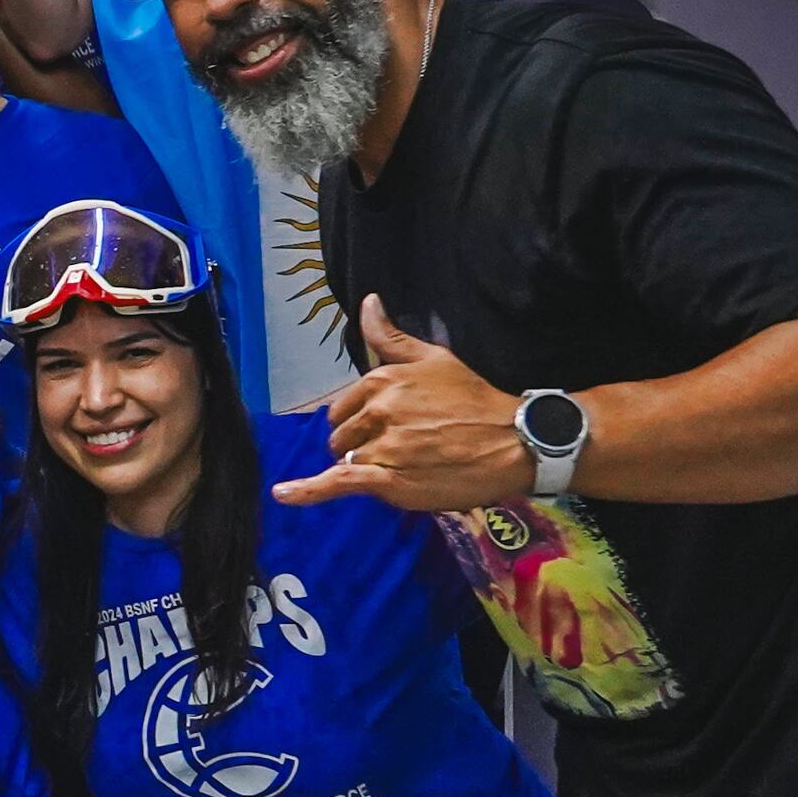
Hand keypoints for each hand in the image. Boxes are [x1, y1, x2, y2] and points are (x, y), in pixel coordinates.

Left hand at [280, 299, 534, 510]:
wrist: (514, 441)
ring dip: (368, 467)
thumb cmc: (475, 399)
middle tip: (402, 449)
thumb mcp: (433, 358)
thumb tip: (367, 302)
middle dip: (360, 444)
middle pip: (341, 437)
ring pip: (349, 461)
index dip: (359, 423)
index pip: (343, 409)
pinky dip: (308, 490)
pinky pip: (338, 483)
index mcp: (381, 381)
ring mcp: (382, 447)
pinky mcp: (389, 480)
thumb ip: (390, 336)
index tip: (387, 429)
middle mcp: (376, 411)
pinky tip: (283, 494)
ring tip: (409, 465)